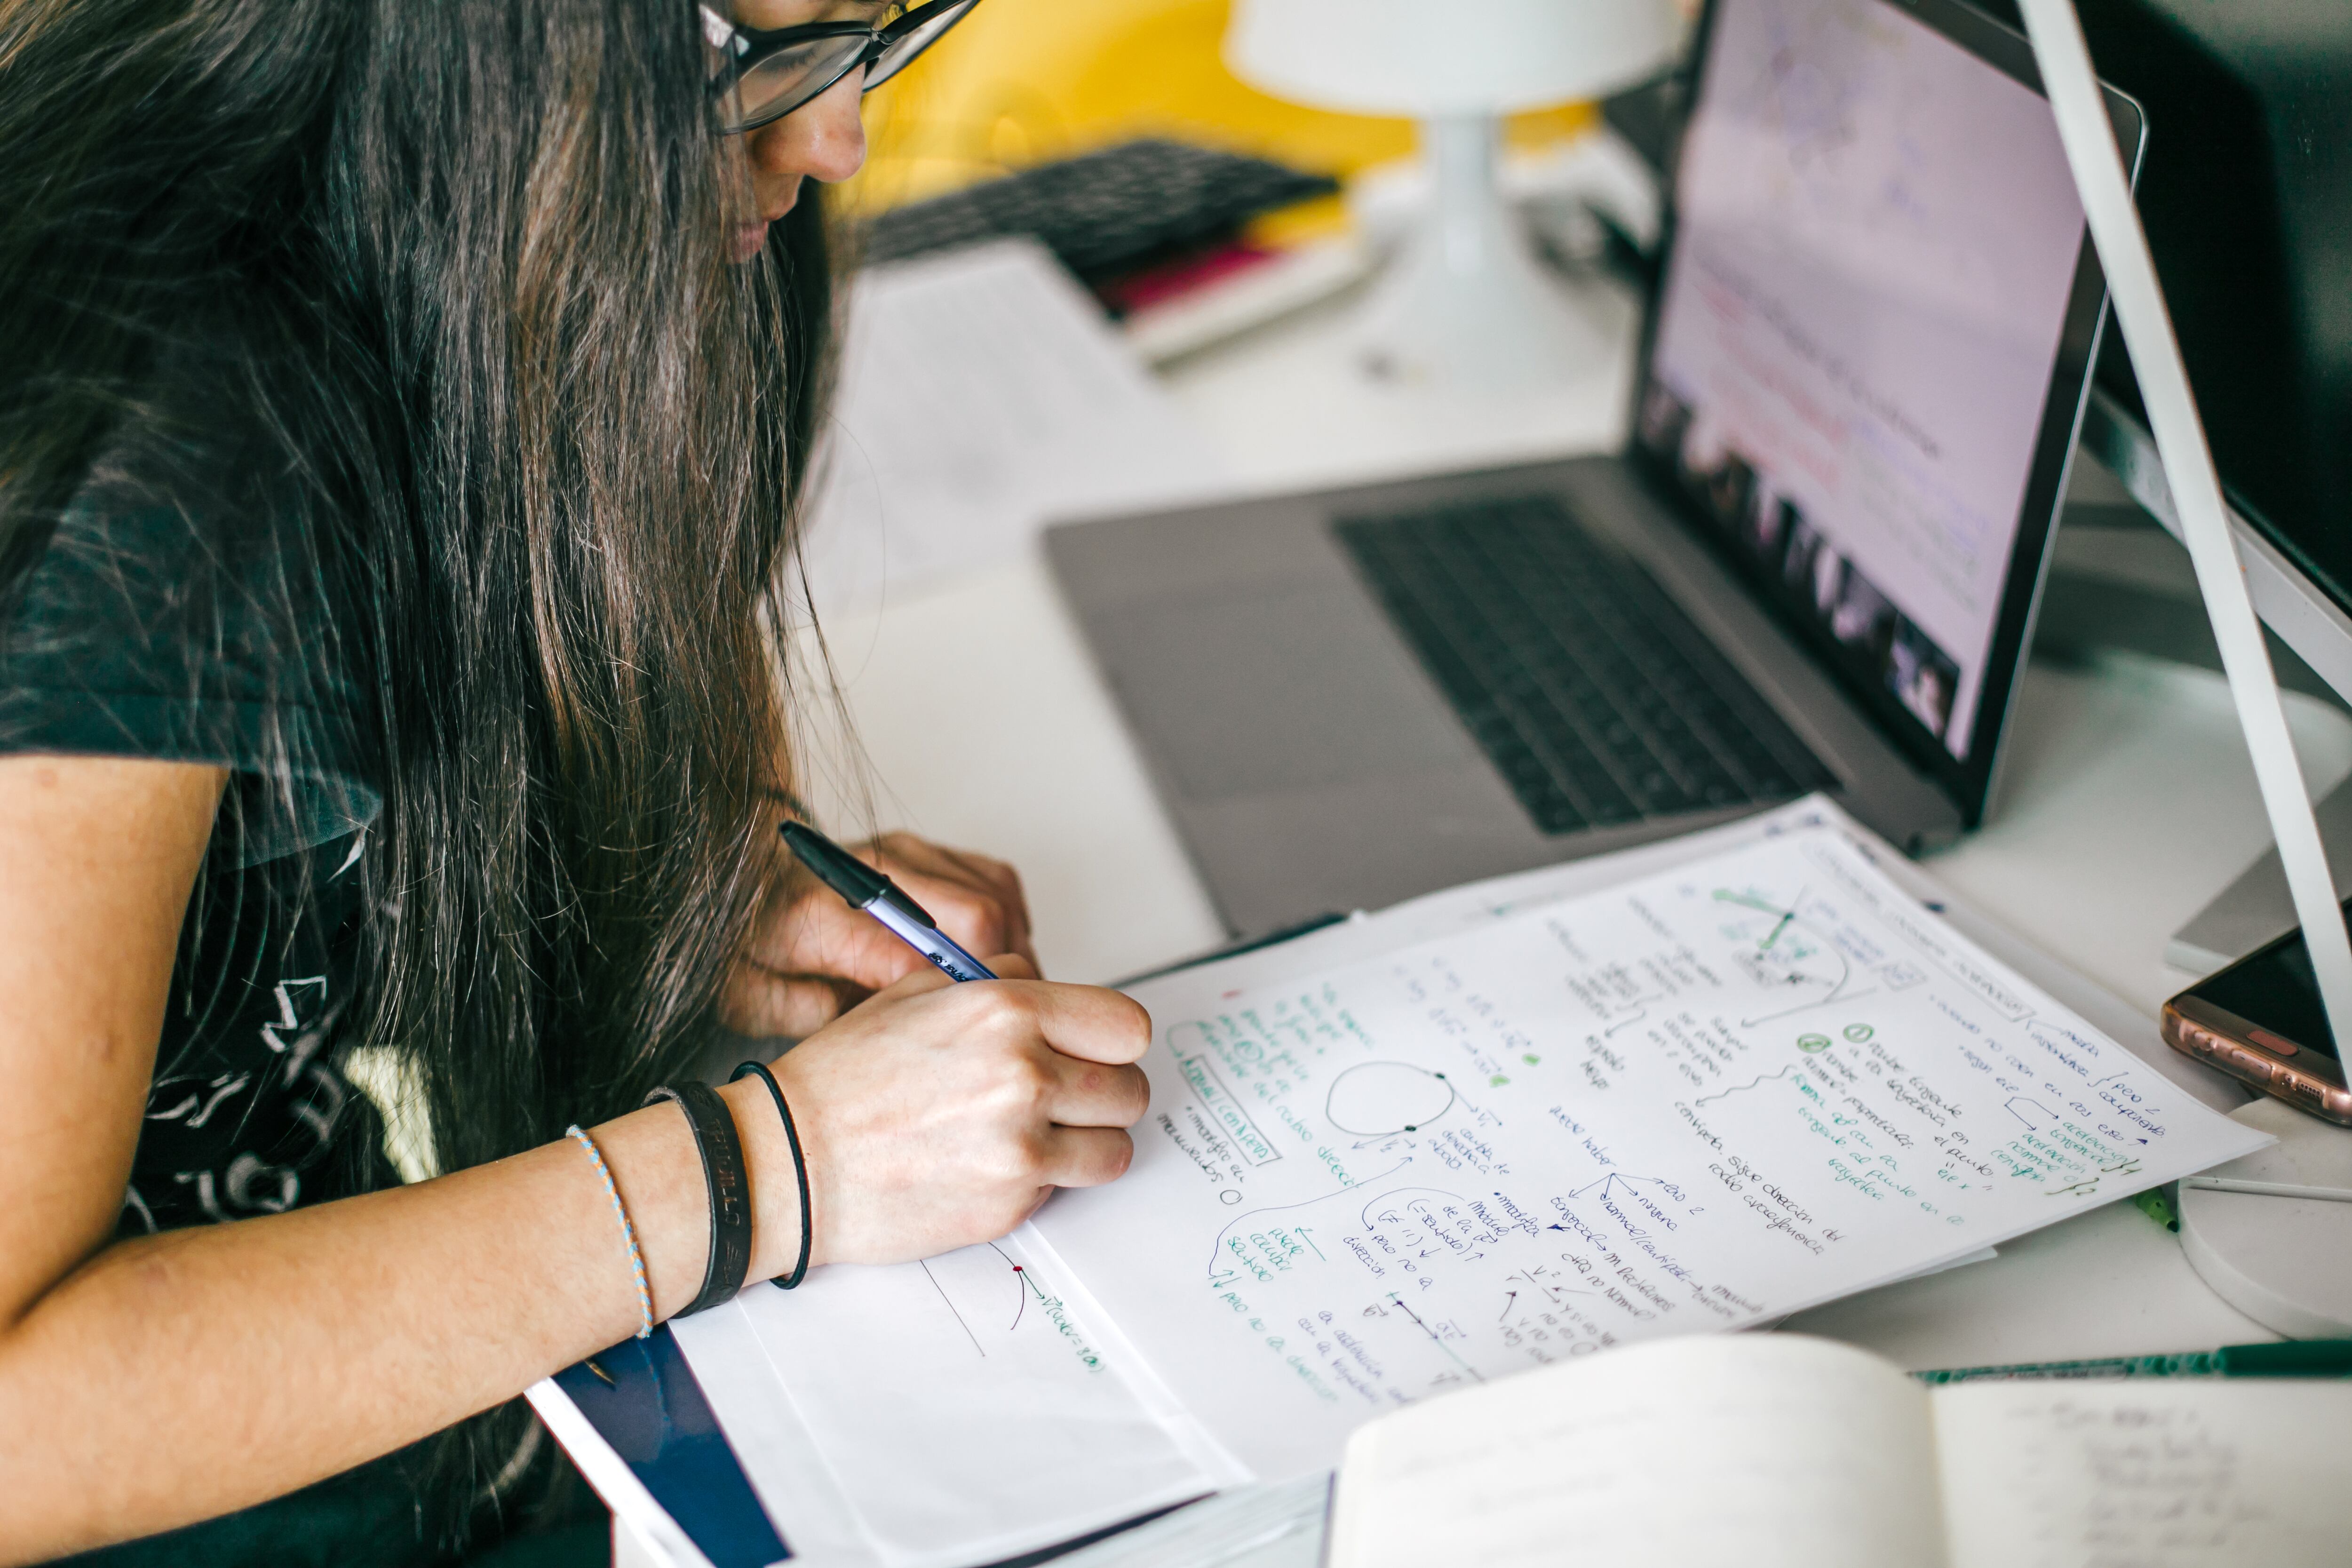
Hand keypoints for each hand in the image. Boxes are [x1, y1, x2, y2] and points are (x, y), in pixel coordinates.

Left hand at [722, 830, 1036, 1037]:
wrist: (734, 876)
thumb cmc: (743, 946)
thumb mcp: (748, 998)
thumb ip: (806, 1014)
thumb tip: (874, 1023)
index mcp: (816, 911)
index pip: (908, 956)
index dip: (950, 1002)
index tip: (965, 1039)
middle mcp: (868, 870)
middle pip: (974, 915)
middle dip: (998, 979)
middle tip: (999, 1028)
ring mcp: (902, 852)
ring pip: (996, 895)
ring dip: (1012, 951)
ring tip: (999, 999)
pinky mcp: (923, 847)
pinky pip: (996, 879)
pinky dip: (1011, 921)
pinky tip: (993, 958)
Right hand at [763, 956, 1150, 1265]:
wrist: (790, 1160)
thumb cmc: (843, 1078)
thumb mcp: (915, 994)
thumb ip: (997, 983)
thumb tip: (1046, 985)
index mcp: (1006, 1011)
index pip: (1126, 1026)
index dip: (1114, 1041)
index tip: (1096, 1051)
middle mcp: (1024, 1075)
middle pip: (1130, 1090)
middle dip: (1104, 1095)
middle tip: (1068, 1099)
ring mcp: (1020, 1145)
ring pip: (1115, 1149)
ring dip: (1088, 1145)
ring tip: (1040, 1137)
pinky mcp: (1009, 1203)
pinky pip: (1065, 1189)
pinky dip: (1043, 1182)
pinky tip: (993, 1166)